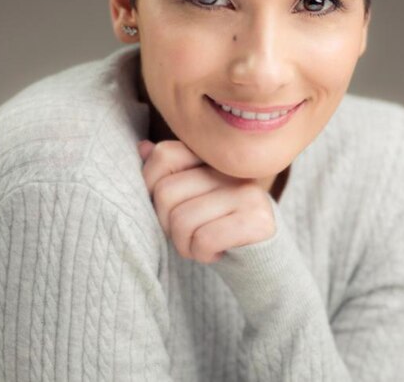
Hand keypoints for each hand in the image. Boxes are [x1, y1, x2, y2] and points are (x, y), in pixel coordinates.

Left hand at [138, 139, 275, 263]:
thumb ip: (167, 173)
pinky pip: (204, 239)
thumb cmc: (217, 225)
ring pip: (182, 220)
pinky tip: (216, 252)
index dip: (152, 186)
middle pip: (166, 192)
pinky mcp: (257, 219)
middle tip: (188, 234)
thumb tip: (142, 147)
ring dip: (184, 245)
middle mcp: (231, 168)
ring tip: (201, 245)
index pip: (165, 155)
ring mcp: (247, 191)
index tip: (169, 207)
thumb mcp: (189, 198)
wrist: (261, 257)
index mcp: (212, 156)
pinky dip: (202, 254)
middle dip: (167, 225)